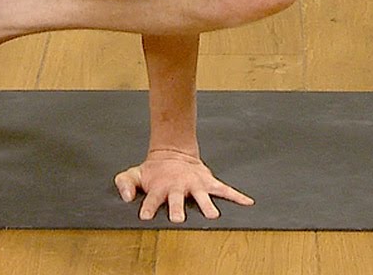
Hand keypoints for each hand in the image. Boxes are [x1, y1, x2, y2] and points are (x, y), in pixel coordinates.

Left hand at [114, 149, 253, 221]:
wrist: (172, 153)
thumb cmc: (153, 171)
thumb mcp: (134, 174)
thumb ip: (124, 184)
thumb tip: (126, 197)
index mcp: (160, 188)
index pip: (152, 199)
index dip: (148, 207)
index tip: (145, 216)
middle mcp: (178, 187)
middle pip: (177, 200)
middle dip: (178, 209)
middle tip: (179, 219)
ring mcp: (194, 185)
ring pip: (201, 196)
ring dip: (207, 206)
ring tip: (213, 216)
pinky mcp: (208, 182)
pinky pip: (224, 189)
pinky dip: (236, 196)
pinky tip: (247, 202)